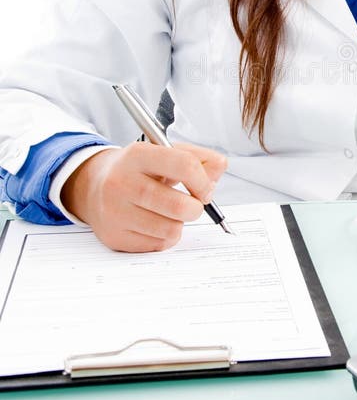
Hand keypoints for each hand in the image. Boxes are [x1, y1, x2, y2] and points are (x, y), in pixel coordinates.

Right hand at [61, 142, 227, 252]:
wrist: (94, 187)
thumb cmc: (138, 170)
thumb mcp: (164, 154)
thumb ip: (197, 157)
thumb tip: (220, 167)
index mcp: (137, 155)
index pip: (184, 165)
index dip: (203, 181)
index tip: (205, 189)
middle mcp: (122, 182)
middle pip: (179, 205)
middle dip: (195, 208)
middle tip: (191, 205)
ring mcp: (115, 212)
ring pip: (171, 229)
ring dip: (179, 223)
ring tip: (168, 212)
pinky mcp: (115, 237)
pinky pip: (158, 244)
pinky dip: (164, 236)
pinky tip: (154, 223)